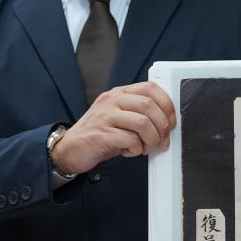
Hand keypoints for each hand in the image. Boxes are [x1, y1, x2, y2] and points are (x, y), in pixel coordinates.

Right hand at [51, 81, 175, 173]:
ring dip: (151, 140)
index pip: (151, 88)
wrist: (69, 149)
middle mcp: (112, 100)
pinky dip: (136, 149)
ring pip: (143, 123)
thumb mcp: (119, 117)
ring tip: (147, 148)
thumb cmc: (99, 134)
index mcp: (119, 93)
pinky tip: (130, 152)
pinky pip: (130, 139)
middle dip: (162, 126)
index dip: (167, 104)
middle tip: (162, 141)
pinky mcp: (101, 134)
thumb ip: (139, 114)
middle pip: (149, 105)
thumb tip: (167, 122)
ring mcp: (105, 116)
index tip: (171, 122)